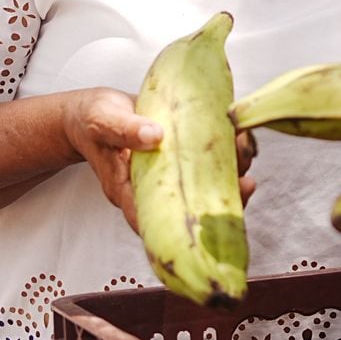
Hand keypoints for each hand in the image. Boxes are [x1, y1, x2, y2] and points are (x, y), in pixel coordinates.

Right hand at [64, 89, 254, 234]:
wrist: (93, 112)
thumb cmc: (93, 120)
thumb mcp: (103, 120)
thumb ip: (125, 129)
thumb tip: (155, 136)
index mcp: (127, 190)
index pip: (155, 221)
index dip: (184, 226)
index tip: (211, 220)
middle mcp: (152, 189)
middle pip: (188, 209)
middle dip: (221, 202)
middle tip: (247, 184)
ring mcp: (167, 175)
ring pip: (203, 187)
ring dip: (230, 175)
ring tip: (247, 155)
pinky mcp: (180, 158)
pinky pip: (205, 165)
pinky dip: (226, 155)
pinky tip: (241, 139)